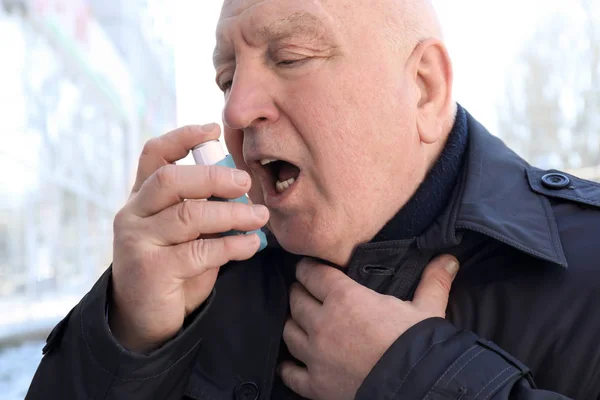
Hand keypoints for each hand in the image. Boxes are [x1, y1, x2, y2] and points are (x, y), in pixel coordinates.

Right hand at [109, 124, 269, 352]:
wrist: (146, 319)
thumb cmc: (173, 267)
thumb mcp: (186, 232)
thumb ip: (202, 207)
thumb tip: (242, 184)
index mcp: (142, 198)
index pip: (154, 155)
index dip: (182, 137)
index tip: (213, 129)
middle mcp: (133, 214)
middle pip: (171, 180)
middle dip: (213, 177)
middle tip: (246, 182)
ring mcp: (137, 241)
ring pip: (189, 215)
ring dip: (232, 213)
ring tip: (260, 216)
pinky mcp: (151, 269)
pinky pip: (199, 251)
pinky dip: (232, 245)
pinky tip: (251, 244)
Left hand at [279, 255, 458, 399]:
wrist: (415, 388)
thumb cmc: (418, 345)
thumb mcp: (427, 309)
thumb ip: (433, 281)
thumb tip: (449, 258)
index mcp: (345, 298)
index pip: (313, 274)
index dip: (308, 268)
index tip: (308, 267)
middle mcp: (322, 323)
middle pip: (296, 300)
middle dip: (299, 292)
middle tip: (304, 291)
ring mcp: (315, 355)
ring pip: (289, 331)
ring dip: (293, 323)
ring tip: (299, 321)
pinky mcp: (315, 384)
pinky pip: (290, 372)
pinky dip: (288, 366)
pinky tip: (291, 363)